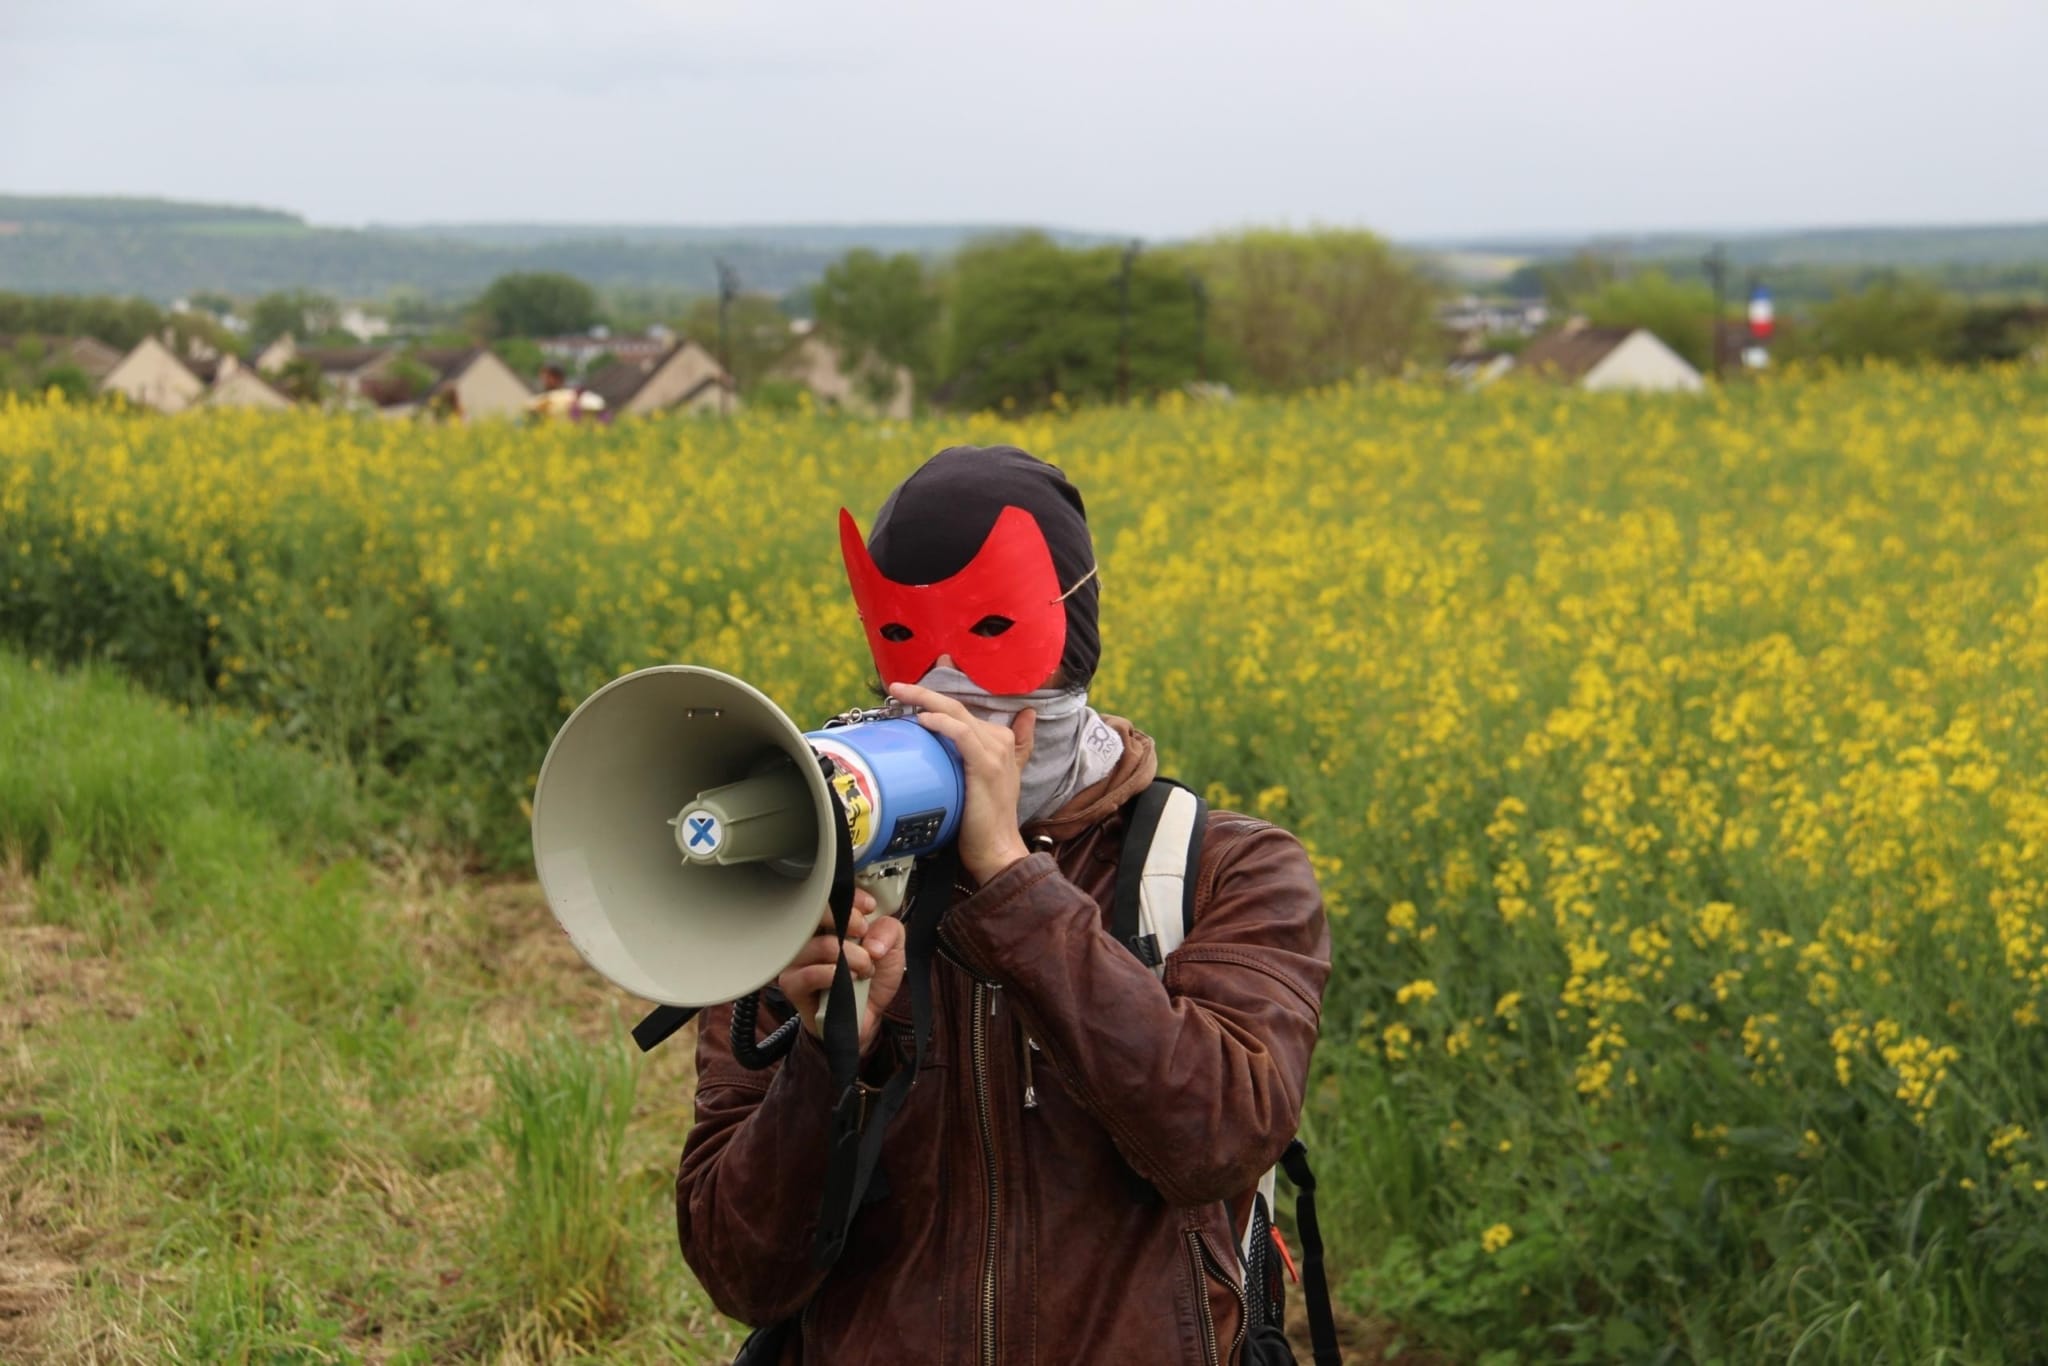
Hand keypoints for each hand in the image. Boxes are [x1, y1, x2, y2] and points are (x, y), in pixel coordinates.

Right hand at [775, 887, 905, 1056]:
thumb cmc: (872, 981)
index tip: (869, 908)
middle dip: (849, 921)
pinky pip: (810, 973)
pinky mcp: (792, 983)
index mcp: (829, 921)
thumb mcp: (893, 949)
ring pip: (821, 945)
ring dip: (851, 957)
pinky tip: (848, 980)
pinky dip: (835, 975)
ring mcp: (798, 959)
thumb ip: (889, 931)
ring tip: (864, 969)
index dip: (850, 897)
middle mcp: (809, 936)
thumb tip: (871, 938)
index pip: (829, 896)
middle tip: (864, 936)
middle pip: (816, 913)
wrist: (867, 1019)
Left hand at [887, 680, 1033, 885]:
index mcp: (999, 739)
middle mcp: (999, 740)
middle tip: (896, 686)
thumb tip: (1021, 719)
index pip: (961, 710)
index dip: (934, 699)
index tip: (908, 693)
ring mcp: (994, 752)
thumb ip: (1010, 748)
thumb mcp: (996, 779)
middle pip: (956, 706)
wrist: (996, 849)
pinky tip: (923, 720)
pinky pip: (961, 735)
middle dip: (924, 692)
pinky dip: (942, 723)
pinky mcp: (985, 766)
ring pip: (956, 714)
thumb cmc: (985, 819)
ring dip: (925, 700)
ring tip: (900, 694)